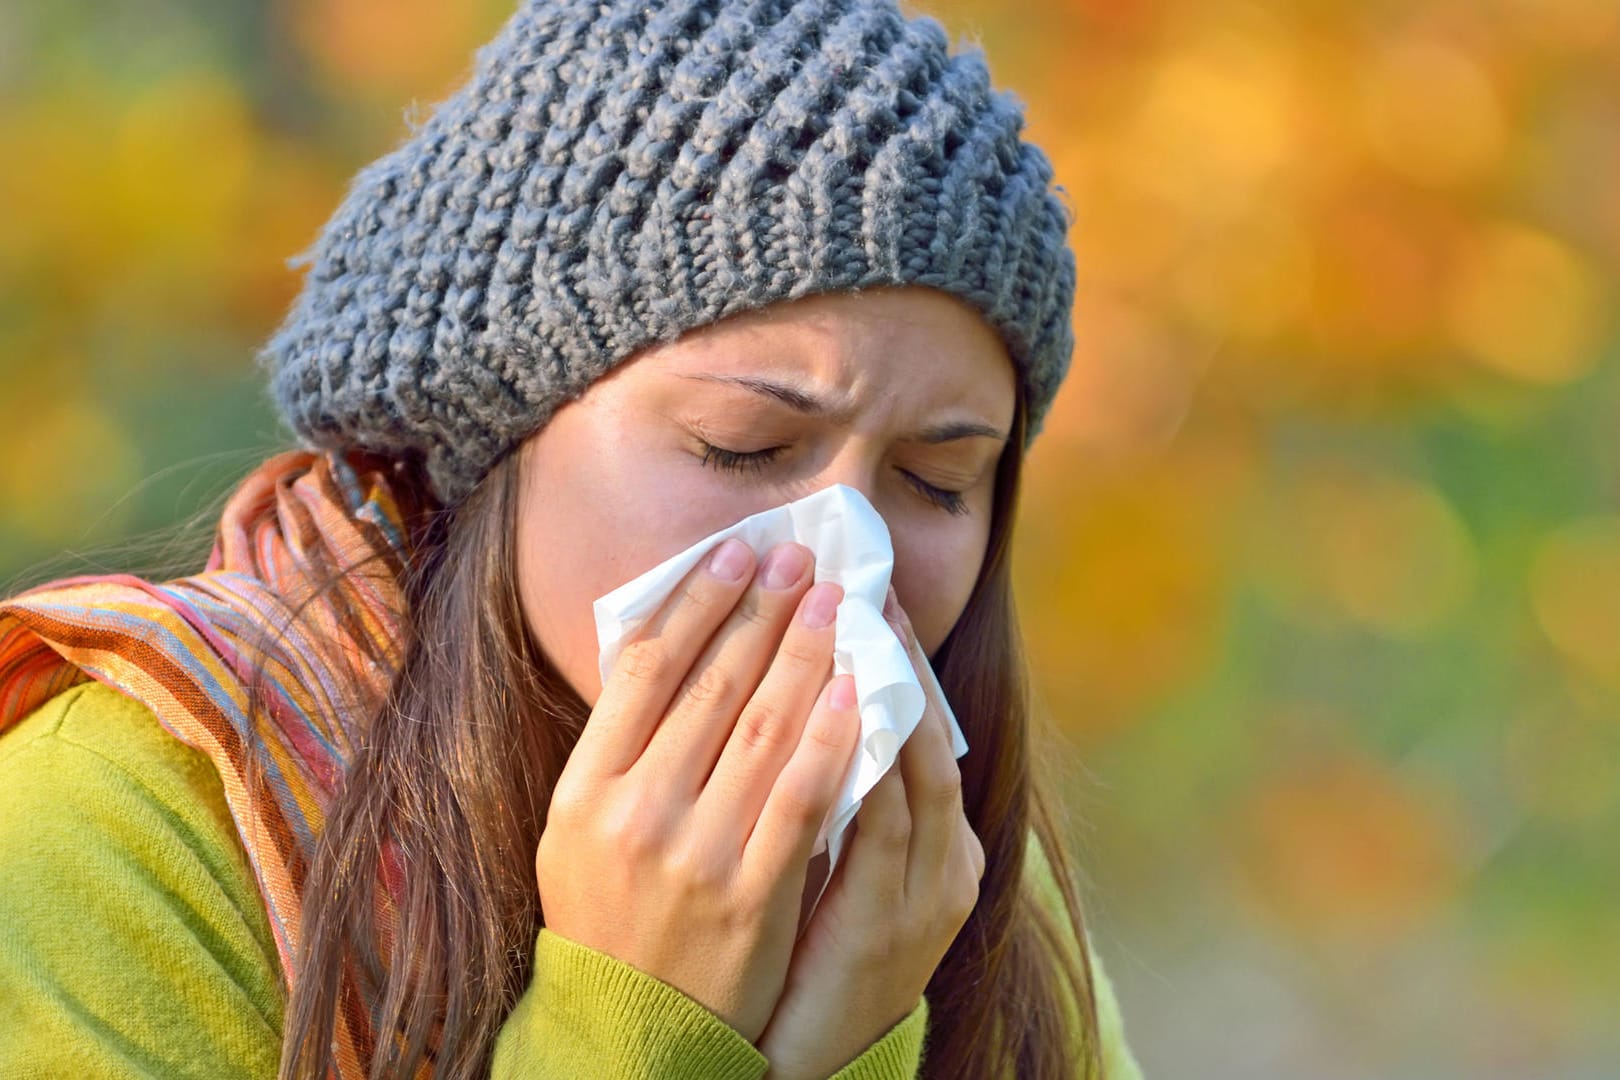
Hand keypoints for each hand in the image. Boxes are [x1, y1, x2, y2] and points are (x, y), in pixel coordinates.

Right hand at [536, 539, 861, 1041]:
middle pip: (710, 685)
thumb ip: (618, 752)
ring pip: (761, 729)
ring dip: (804, 655)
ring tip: (835, 603)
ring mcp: (693, 855)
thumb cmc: (609, 919)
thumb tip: (671, 652)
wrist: (632, 1032)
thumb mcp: (577, 833)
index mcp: (583, 790)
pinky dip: (832, 739)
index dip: (697, 601)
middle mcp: (633, 813)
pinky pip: (801, 799)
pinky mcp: (751, 895)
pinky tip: (857, 692)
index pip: (646, 669)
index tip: (736, 553)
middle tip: (801, 558)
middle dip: (761, 610)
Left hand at [756, 585, 985, 1078]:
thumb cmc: (812, 952)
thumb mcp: (838, 865)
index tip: (867, 591)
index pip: (922, 727)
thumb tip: (802, 702)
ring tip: (847, 616)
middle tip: (857, 578)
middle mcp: (947, 859)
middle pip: (927, 732)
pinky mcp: (893, 923)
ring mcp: (929, 892)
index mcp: (939, 842)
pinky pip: (880, 822)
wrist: (811, 1058)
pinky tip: (845, 706)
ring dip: (879, 687)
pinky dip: (866, 757)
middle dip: (890, 653)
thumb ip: (832, 793)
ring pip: (914, 765)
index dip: (897, 657)